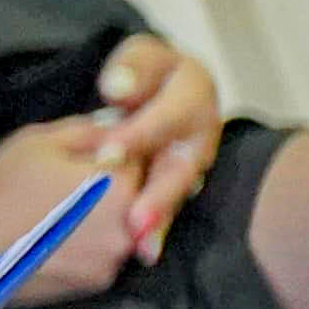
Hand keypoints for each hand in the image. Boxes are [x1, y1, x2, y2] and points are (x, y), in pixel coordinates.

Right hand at [0, 115, 142, 303]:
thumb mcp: (40, 140)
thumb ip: (90, 130)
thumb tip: (119, 128)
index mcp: (120, 185)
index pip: (143, 161)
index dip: (116, 155)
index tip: (90, 158)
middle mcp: (129, 227)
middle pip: (137, 199)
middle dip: (112, 189)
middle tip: (69, 186)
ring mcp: (113, 259)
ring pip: (120, 228)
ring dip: (102, 219)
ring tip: (59, 212)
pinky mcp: (94, 283)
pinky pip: (102, 256)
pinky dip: (87, 246)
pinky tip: (55, 236)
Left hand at [86, 35, 221, 263]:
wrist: (163, 86)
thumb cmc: (145, 71)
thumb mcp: (140, 57)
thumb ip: (132, 68)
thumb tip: (118, 88)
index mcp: (193, 92)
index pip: (167, 115)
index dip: (139, 135)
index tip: (109, 154)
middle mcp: (200, 132)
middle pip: (180, 166)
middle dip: (158, 195)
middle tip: (134, 220)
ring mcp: (192, 161)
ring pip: (177, 193)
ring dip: (160, 221)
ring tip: (142, 246)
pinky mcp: (179, 182)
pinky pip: (170, 207)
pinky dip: (157, 230)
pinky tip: (144, 252)